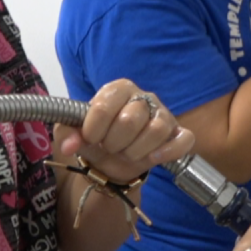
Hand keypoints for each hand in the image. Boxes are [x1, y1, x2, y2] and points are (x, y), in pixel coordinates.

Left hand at [54, 79, 194, 182]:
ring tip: (127, 154)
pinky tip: (153, 158)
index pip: (104, 106)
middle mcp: (143, 97)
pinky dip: (168, 151)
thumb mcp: (75, 133)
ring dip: (135, 150)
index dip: (93, 129)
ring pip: (156, 130)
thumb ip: (67, 133)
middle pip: (130, 120)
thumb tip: (69, 145)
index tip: (90, 138)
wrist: (111, 160)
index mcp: (117, 89)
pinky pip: (183, 139)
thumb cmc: (95, 139)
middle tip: (110, 147)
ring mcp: (163, 114)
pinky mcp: (178, 133)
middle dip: (114, 142)